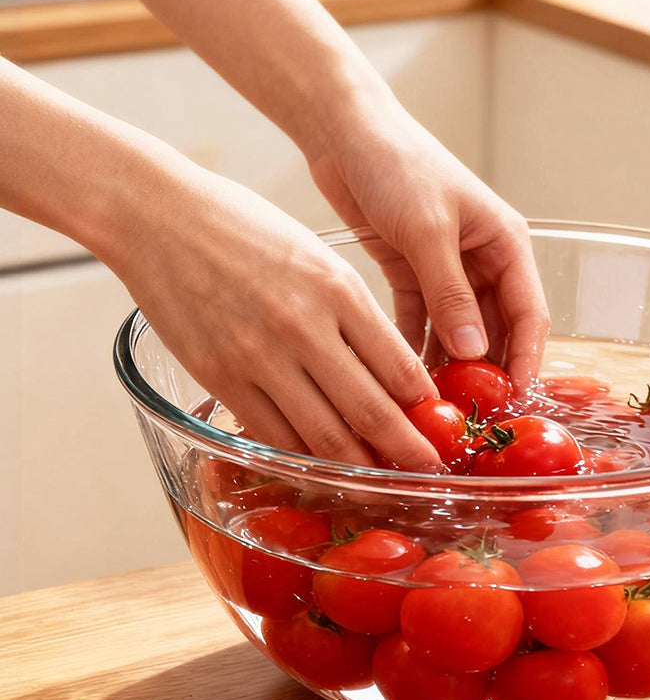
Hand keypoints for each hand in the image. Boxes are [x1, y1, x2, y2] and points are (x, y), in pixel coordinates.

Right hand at [114, 160, 442, 470]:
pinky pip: (273, 436)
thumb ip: (355, 314)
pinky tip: (320, 470)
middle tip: (428, 472)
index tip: (440, 426)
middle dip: (406, 451)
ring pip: (323, 436)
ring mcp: (260, 357)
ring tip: (380, 484)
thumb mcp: (318, 258)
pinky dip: (302, 460)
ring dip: (357, 467)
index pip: (400, 366)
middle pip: (371, 411)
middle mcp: (305, 328)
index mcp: (339, 291)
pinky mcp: (221, 378)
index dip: (425, 408)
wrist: (159, 215)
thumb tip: (391, 372)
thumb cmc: (245, 228)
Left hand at [306, 80, 549, 393]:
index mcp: (505, 244)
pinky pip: (421, 322)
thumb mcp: (428, 231)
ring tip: (435, 405)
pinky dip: (415, 348)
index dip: (524, 359)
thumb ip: (451, 294)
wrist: (344, 131)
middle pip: (495, 329)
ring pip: (457, 331)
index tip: (513, 399)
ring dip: (449, 365)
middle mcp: (482, 260)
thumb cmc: (397, 164)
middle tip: (471, 413)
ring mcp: (447, 269)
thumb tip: (474, 353)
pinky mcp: (411, 273)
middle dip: (485, 370)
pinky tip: (404, 380)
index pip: (528, 313)